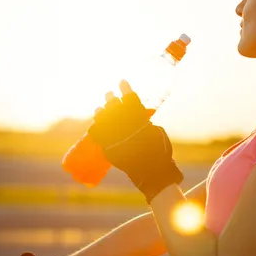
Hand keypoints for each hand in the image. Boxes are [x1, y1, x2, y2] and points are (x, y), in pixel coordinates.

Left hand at [87, 80, 183, 203]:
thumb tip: (135, 115)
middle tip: (109, 94)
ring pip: (103, 120)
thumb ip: (144, 122)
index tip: (122, 81)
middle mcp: (127, 128)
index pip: (130, 100)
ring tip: (100, 108)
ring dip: (101, 111)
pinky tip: (95, 123)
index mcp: (140, 121)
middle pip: (114, 107)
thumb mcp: (157, 132)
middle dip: (111, 99)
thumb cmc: (160, 152)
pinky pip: (98, 135)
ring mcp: (117, 139)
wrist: (152, 173)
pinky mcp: (109, 149)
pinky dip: (95, 128)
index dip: (125, 89)